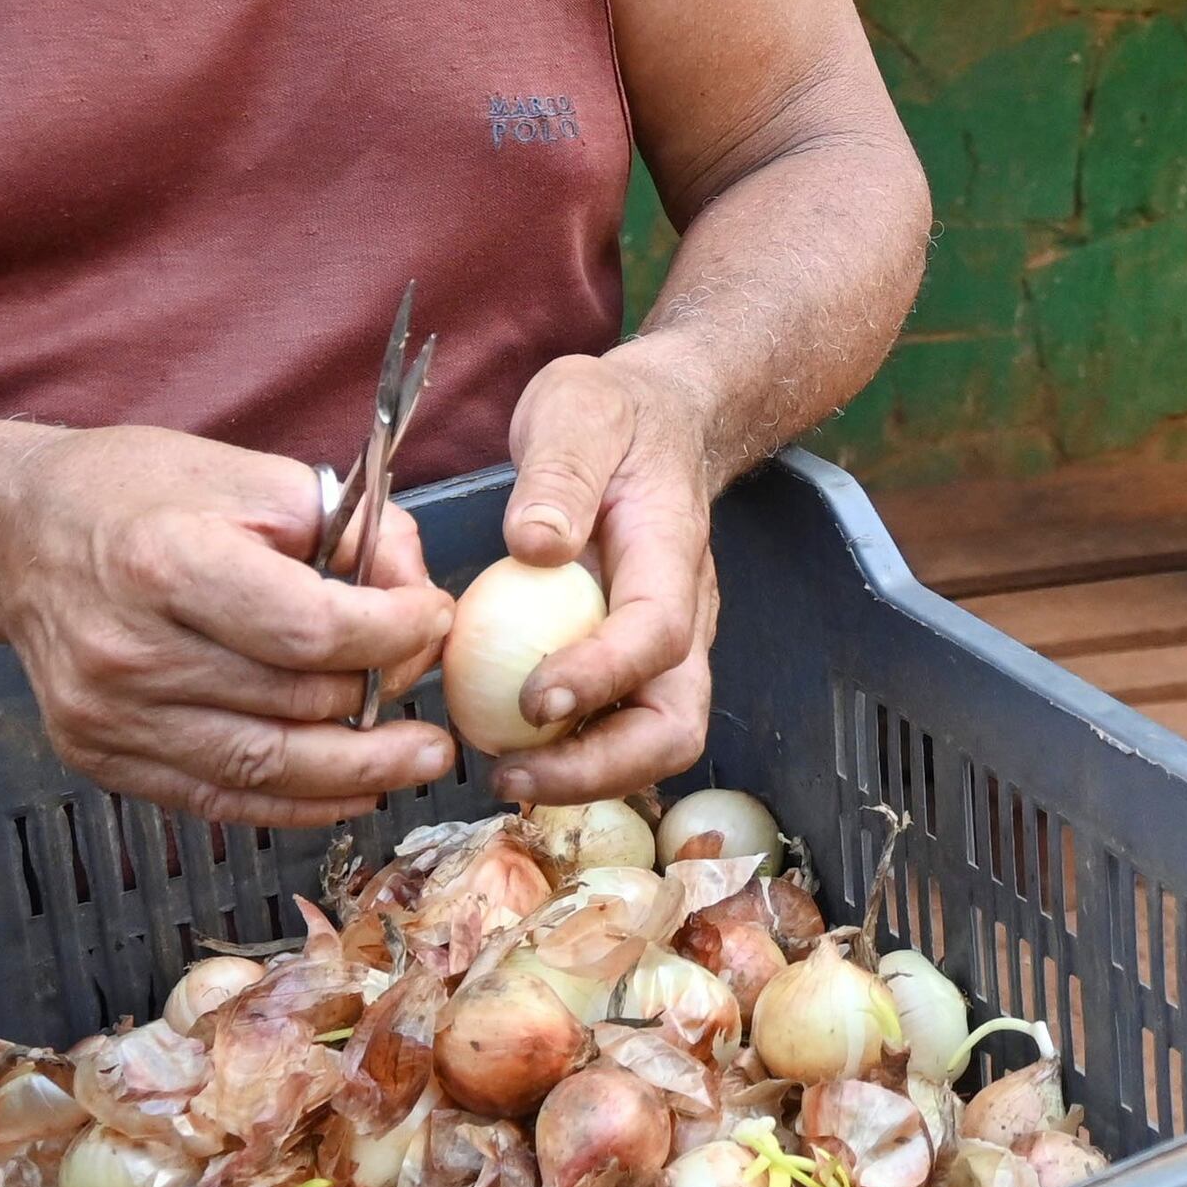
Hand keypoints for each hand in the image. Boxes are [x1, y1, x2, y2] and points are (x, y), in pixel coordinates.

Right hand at [0, 425, 454, 825]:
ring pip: (263, 768)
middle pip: (294, 704)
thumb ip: (349, 529)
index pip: (312, 628)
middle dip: (383, 698)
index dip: (392, 633)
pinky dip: (294, 803)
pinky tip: (351, 789)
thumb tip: (417, 592)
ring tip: (420, 759)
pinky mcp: (99, 755)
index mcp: (168, 561)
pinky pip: (215, 799)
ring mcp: (109, 714)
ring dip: (358, 773)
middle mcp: (131, 649)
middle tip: (433, 690)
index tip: (433, 617)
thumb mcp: (251, 475)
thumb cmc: (136, 493)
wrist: (15, 537)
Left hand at [485, 344, 726, 806]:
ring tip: (503, 775)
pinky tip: (503, 747)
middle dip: (601, 769)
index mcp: (670, 551)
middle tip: (513, 775)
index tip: (533, 700)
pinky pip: (614, 726)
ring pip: (650, 740)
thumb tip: (534, 545)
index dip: (601, 677)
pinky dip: (567, 755)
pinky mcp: (634, 661)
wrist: (660, 417)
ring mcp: (665, 645)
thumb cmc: (613, 414)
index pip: (656, 633)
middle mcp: (684, 613)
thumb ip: (558, 474)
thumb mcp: (576, 411)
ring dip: (583, 776)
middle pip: (673, 723)